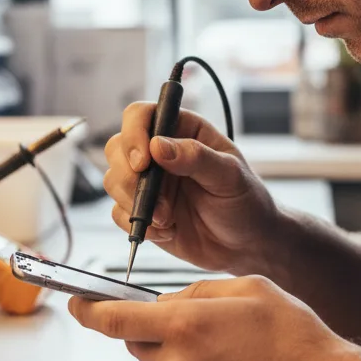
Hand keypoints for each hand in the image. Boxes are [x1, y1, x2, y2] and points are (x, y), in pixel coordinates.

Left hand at [69, 276, 357, 360]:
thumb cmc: (295, 339)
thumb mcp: (247, 287)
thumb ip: (198, 289)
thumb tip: (170, 299)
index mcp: (186, 324)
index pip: (115, 319)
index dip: (89, 310)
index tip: (77, 303)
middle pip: (138, 342)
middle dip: (151, 327)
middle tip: (193, 320)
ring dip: (180, 352)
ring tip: (228, 346)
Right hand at [103, 103, 281, 273]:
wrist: (247, 245)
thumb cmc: (246, 201)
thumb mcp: (230, 176)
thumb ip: (196, 158)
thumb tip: (158, 146)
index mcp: (182, 130)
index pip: (142, 115)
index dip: (134, 133)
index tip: (144, 160)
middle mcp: (160, 152)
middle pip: (118, 147)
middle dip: (129, 176)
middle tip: (155, 199)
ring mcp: (149, 182)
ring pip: (114, 180)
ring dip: (135, 203)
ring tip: (167, 219)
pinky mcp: (143, 210)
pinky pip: (118, 212)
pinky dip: (137, 225)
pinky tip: (166, 231)